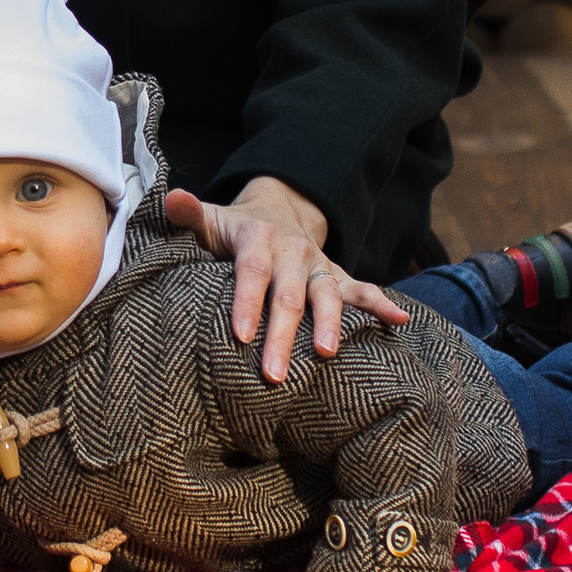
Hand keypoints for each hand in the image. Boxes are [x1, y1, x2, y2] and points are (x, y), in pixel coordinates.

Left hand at [164, 174, 407, 380]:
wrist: (275, 211)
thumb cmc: (230, 229)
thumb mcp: (207, 220)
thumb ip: (187, 215)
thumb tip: (172, 199)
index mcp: (258, 238)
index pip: (251, 271)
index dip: (246, 302)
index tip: (240, 335)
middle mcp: (293, 251)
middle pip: (288, 294)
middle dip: (282, 334)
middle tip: (274, 373)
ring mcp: (318, 265)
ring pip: (327, 295)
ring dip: (330, 324)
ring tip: (326, 353)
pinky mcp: (335, 277)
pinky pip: (361, 290)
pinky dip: (381, 304)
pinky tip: (399, 321)